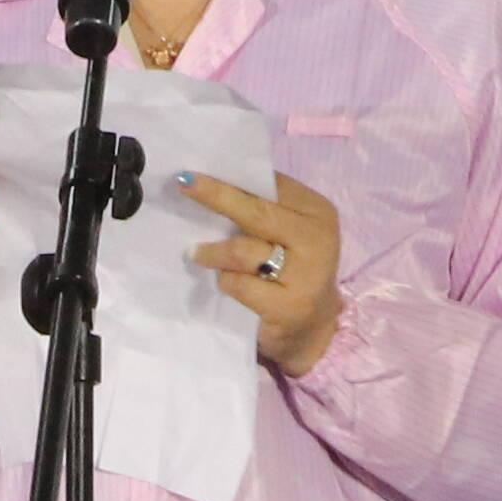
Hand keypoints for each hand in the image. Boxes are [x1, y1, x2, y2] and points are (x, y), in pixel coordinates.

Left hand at [184, 171, 344, 376]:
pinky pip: (240, 285)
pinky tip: (223, 282)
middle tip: (183, 186)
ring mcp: (305, 275)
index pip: (272, 186)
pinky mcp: (288, 307)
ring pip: (243, 251)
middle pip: (256, 212)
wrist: (314, 328)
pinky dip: (225, 281)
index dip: (232, 178)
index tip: (195, 172)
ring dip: (212, 251)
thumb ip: (265, 209)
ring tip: (196, 253)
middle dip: (216, 196)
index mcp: (317, 212)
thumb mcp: (290, 234)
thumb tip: (213, 179)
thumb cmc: (292, 272)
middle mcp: (317, 239)